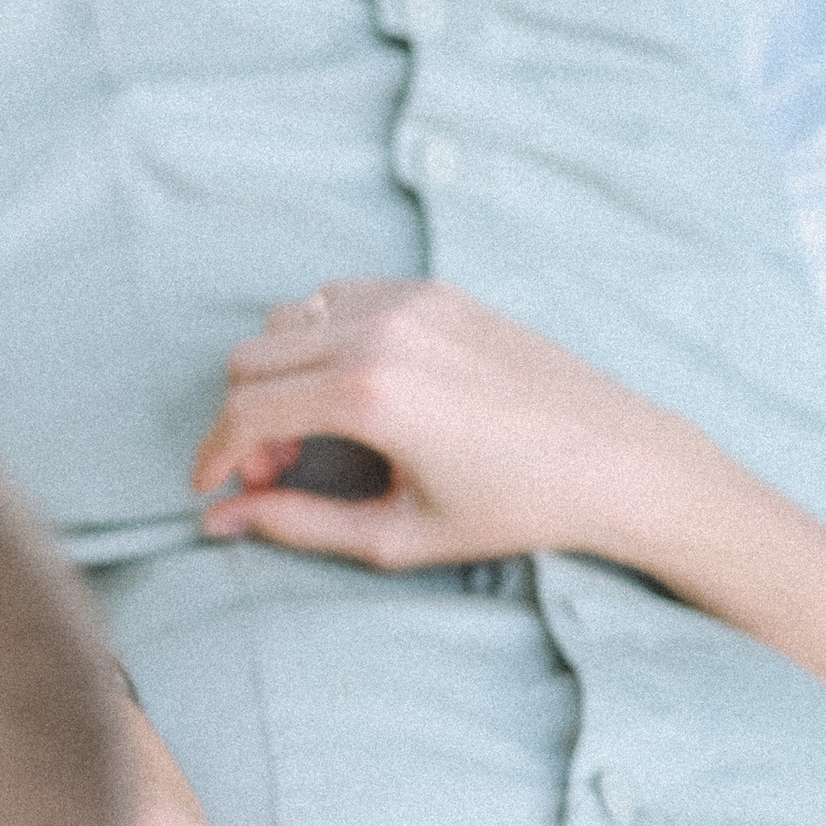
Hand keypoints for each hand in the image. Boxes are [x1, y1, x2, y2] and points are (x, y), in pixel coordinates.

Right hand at [191, 279, 694, 571]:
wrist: (613, 459)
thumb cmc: (515, 509)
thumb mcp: (398, 535)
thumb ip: (298, 525)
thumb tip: (221, 522)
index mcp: (369, 393)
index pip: (246, 409)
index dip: (213, 455)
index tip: (211, 489)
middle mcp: (382, 330)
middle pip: (252, 357)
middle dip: (245, 419)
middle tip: (275, 475)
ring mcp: (411, 300)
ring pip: (290, 319)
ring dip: (280, 375)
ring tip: (316, 436)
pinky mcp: (436, 289)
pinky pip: (340, 297)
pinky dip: (322, 339)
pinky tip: (354, 393)